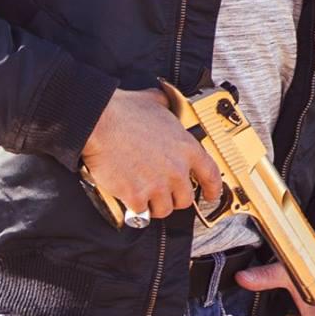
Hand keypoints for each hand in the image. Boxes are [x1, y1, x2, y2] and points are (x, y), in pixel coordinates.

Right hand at [79, 88, 223, 224]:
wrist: (102, 124)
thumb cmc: (125, 112)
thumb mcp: (157, 102)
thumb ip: (168, 109)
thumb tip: (165, 103)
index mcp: (186, 147)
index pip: (211, 174)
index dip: (213, 189)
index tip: (211, 195)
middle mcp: (176, 168)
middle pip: (186, 199)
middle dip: (174, 197)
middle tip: (162, 190)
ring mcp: (158, 184)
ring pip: (164, 209)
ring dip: (154, 205)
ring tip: (144, 192)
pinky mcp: (137, 196)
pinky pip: (141, 213)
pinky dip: (134, 208)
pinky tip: (129, 195)